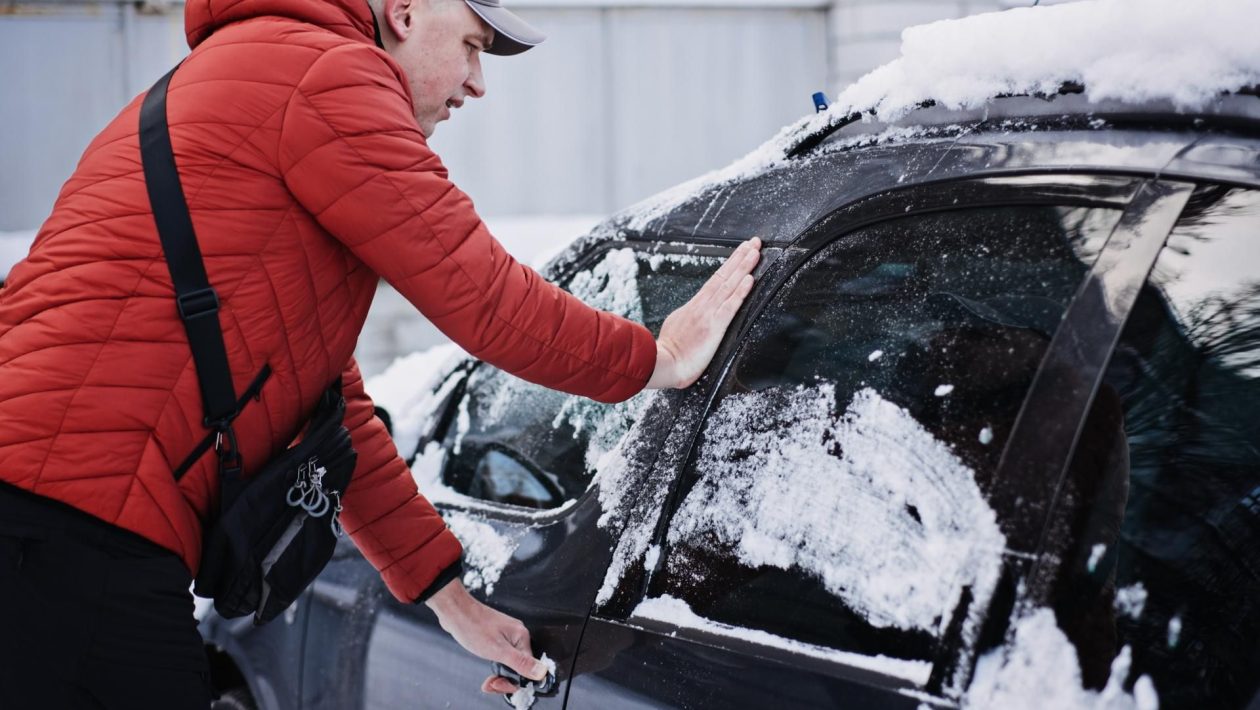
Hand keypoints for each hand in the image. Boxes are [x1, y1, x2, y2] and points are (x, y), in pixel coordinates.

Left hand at [425, 579, 547, 694]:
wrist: (454, 611)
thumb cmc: (472, 626)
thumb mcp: (497, 650)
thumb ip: (521, 662)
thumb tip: (542, 672)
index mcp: (521, 636)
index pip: (528, 667)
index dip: (513, 680)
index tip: (499, 684)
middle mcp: (517, 635)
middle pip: (520, 666)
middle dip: (505, 678)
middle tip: (491, 684)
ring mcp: (506, 635)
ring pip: (509, 662)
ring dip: (499, 674)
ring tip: (487, 680)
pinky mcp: (496, 636)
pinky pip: (501, 655)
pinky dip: (494, 664)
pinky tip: (486, 667)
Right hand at [647, 237, 760, 389]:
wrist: (663, 364)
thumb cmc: (669, 354)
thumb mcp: (677, 327)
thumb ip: (689, 318)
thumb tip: (695, 315)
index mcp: (694, 306)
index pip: (716, 280)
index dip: (730, 265)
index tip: (741, 252)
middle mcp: (702, 305)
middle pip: (724, 276)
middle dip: (740, 257)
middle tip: (754, 242)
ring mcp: (708, 314)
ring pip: (729, 285)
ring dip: (744, 267)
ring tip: (755, 252)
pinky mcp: (714, 326)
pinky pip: (730, 305)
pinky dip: (741, 291)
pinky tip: (750, 278)